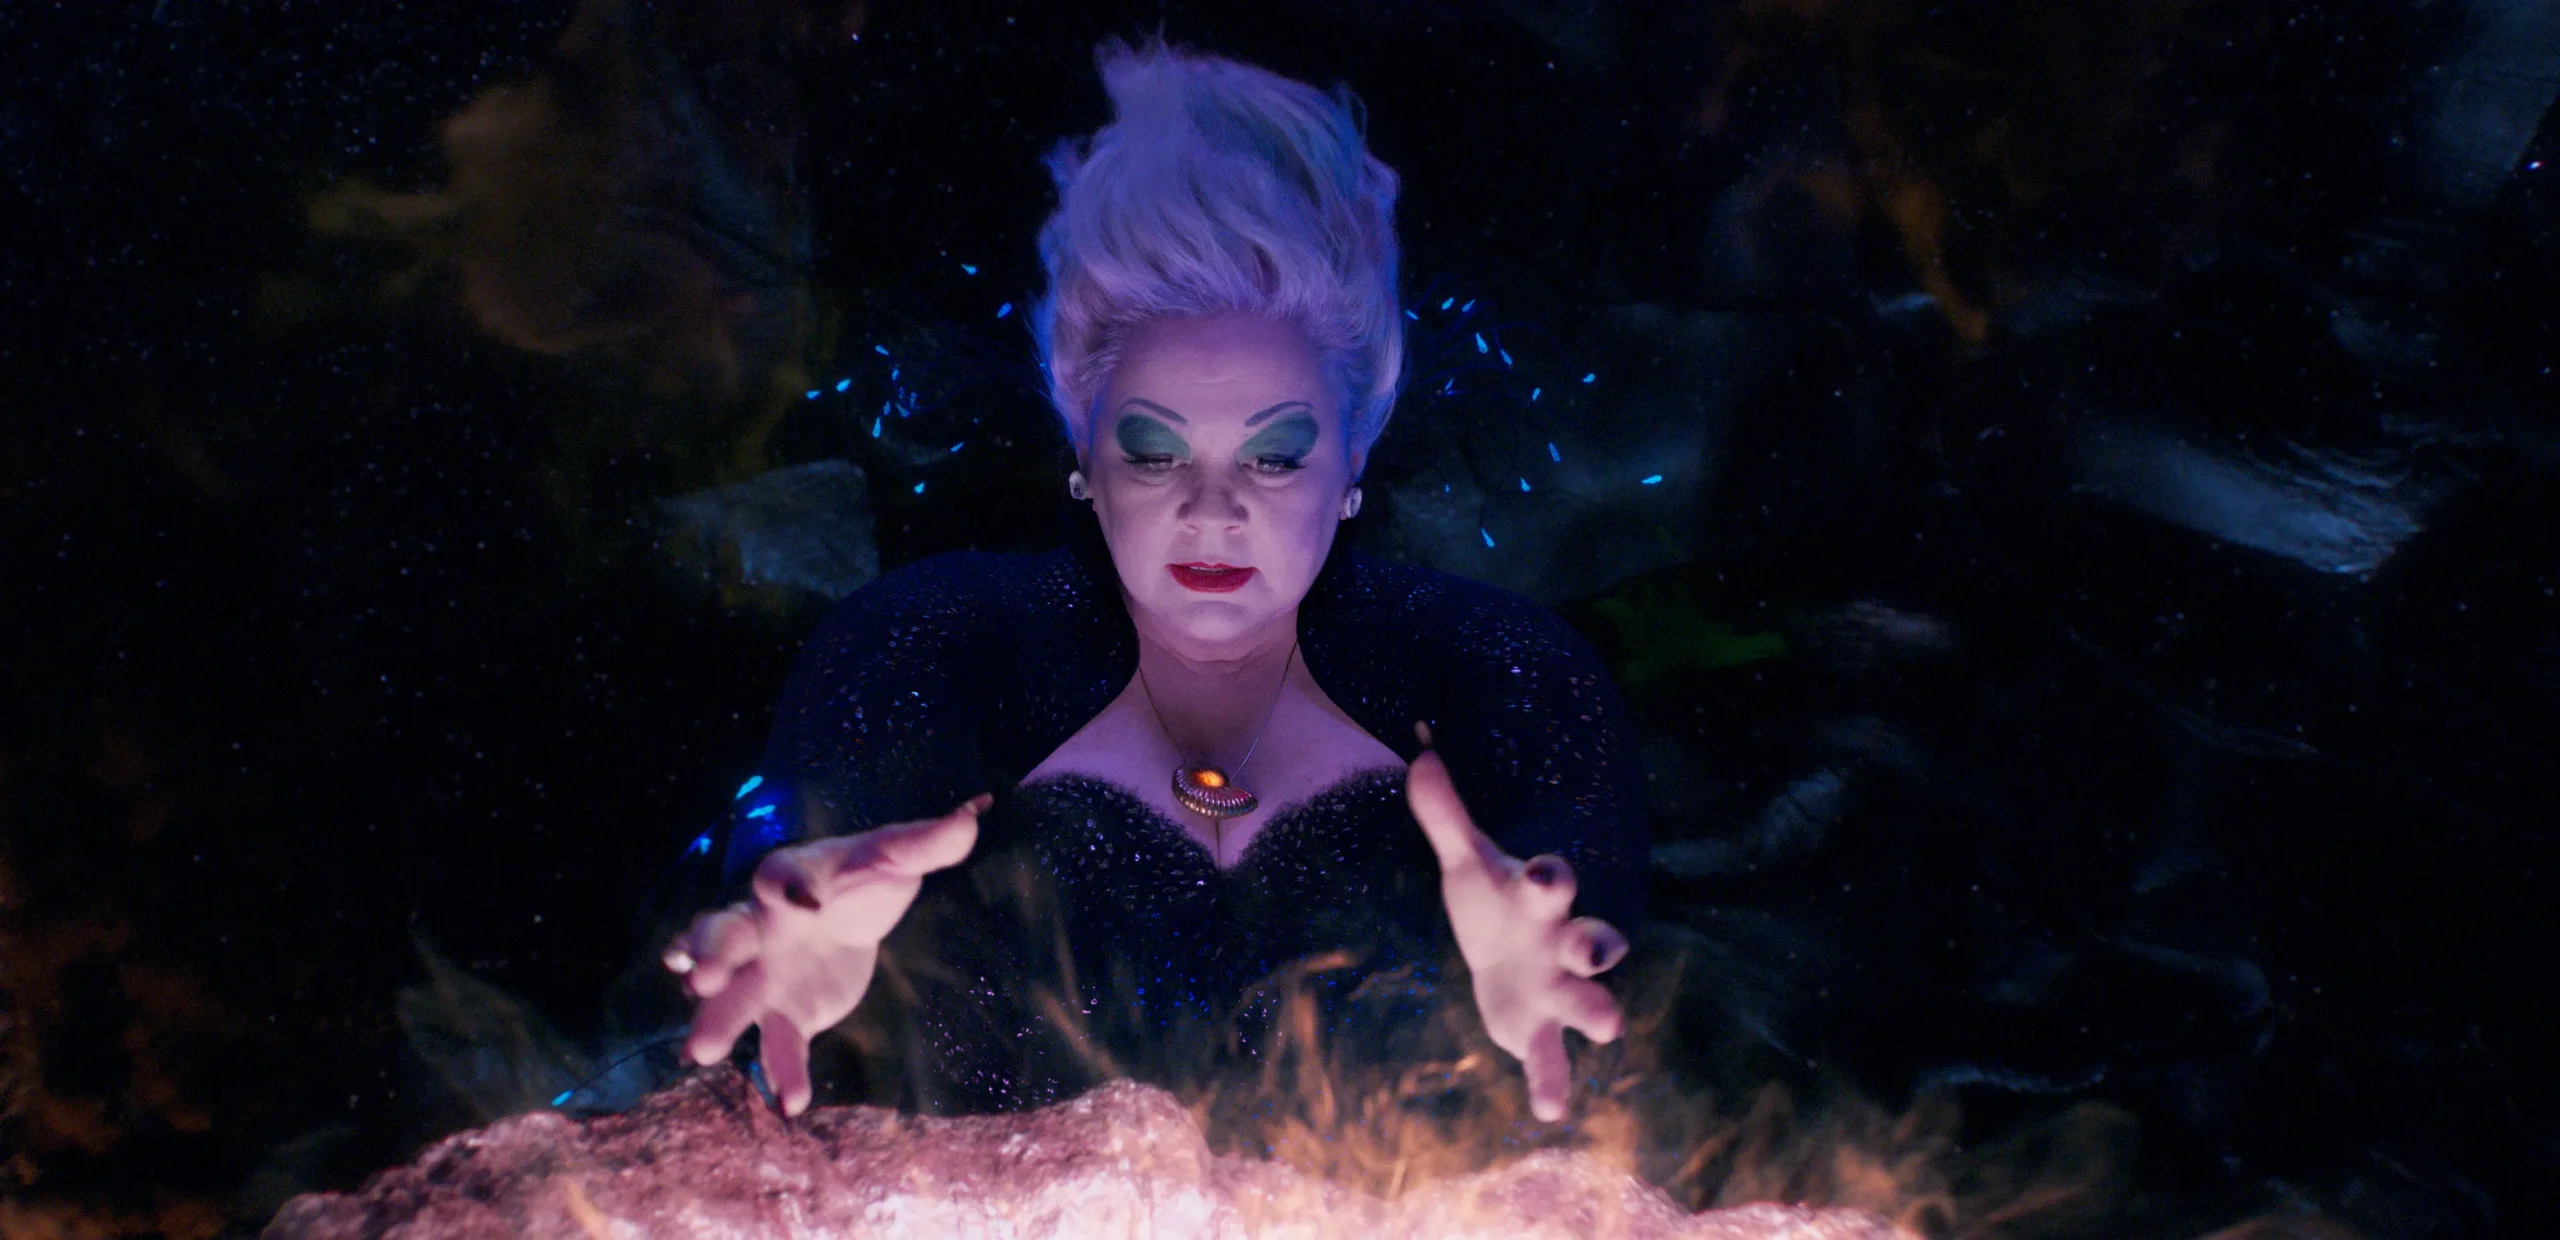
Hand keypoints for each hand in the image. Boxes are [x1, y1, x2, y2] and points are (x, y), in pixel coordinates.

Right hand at [662, 793, 990, 1114]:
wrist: (851, 915)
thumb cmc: (866, 876)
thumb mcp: (897, 856)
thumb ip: (928, 842)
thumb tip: (973, 817)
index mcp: (789, 876)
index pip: (779, 875)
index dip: (788, 884)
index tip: (805, 898)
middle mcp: (761, 925)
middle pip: (726, 934)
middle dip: (712, 953)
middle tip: (702, 978)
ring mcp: (763, 973)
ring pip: (733, 996)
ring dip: (716, 1020)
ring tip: (699, 1052)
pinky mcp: (784, 1012)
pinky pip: (779, 1040)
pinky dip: (782, 1069)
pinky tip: (792, 1102)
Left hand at [1407, 750, 1626, 1121]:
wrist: (1505, 955)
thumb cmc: (1494, 903)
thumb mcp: (1468, 863)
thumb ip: (1447, 817)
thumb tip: (1420, 756)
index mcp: (1539, 900)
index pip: (1552, 881)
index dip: (1548, 875)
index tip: (1540, 871)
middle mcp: (1560, 944)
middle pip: (1592, 940)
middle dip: (1597, 945)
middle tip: (1597, 951)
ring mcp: (1556, 992)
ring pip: (1588, 1002)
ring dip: (1597, 1013)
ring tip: (1608, 1027)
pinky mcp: (1537, 1033)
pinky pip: (1551, 1061)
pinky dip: (1553, 1084)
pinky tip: (1551, 1111)